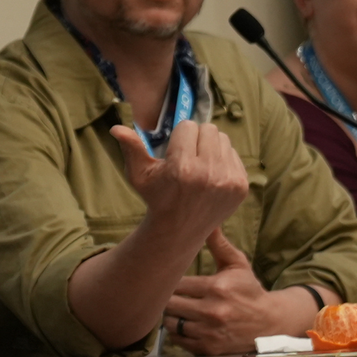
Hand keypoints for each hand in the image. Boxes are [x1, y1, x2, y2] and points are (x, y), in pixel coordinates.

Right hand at [109, 119, 249, 257]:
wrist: (179, 230)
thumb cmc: (156, 197)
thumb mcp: (139, 174)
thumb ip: (131, 148)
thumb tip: (116, 128)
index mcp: (181, 168)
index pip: (188, 126)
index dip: (179, 136)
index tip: (175, 151)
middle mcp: (207, 174)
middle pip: (208, 129)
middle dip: (196, 138)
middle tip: (188, 155)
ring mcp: (228, 181)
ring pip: (223, 139)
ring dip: (211, 146)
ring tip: (200, 164)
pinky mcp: (241, 186)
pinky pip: (234, 154)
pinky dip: (223, 159)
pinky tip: (211, 174)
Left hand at [164, 232, 313, 353]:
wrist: (269, 323)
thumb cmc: (249, 290)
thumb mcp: (237, 264)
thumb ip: (219, 244)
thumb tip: (208, 222)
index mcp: (216, 287)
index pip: (176, 284)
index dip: (169, 281)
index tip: (169, 279)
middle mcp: (212, 311)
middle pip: (169, 304)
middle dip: (166, 298)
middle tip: (168, 294)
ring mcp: (209, 332)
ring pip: (170, 322)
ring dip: (170, 316)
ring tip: (176, 309)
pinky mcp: (208, 348)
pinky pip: (178, 340)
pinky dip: (177, 332)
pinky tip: (184, 323)